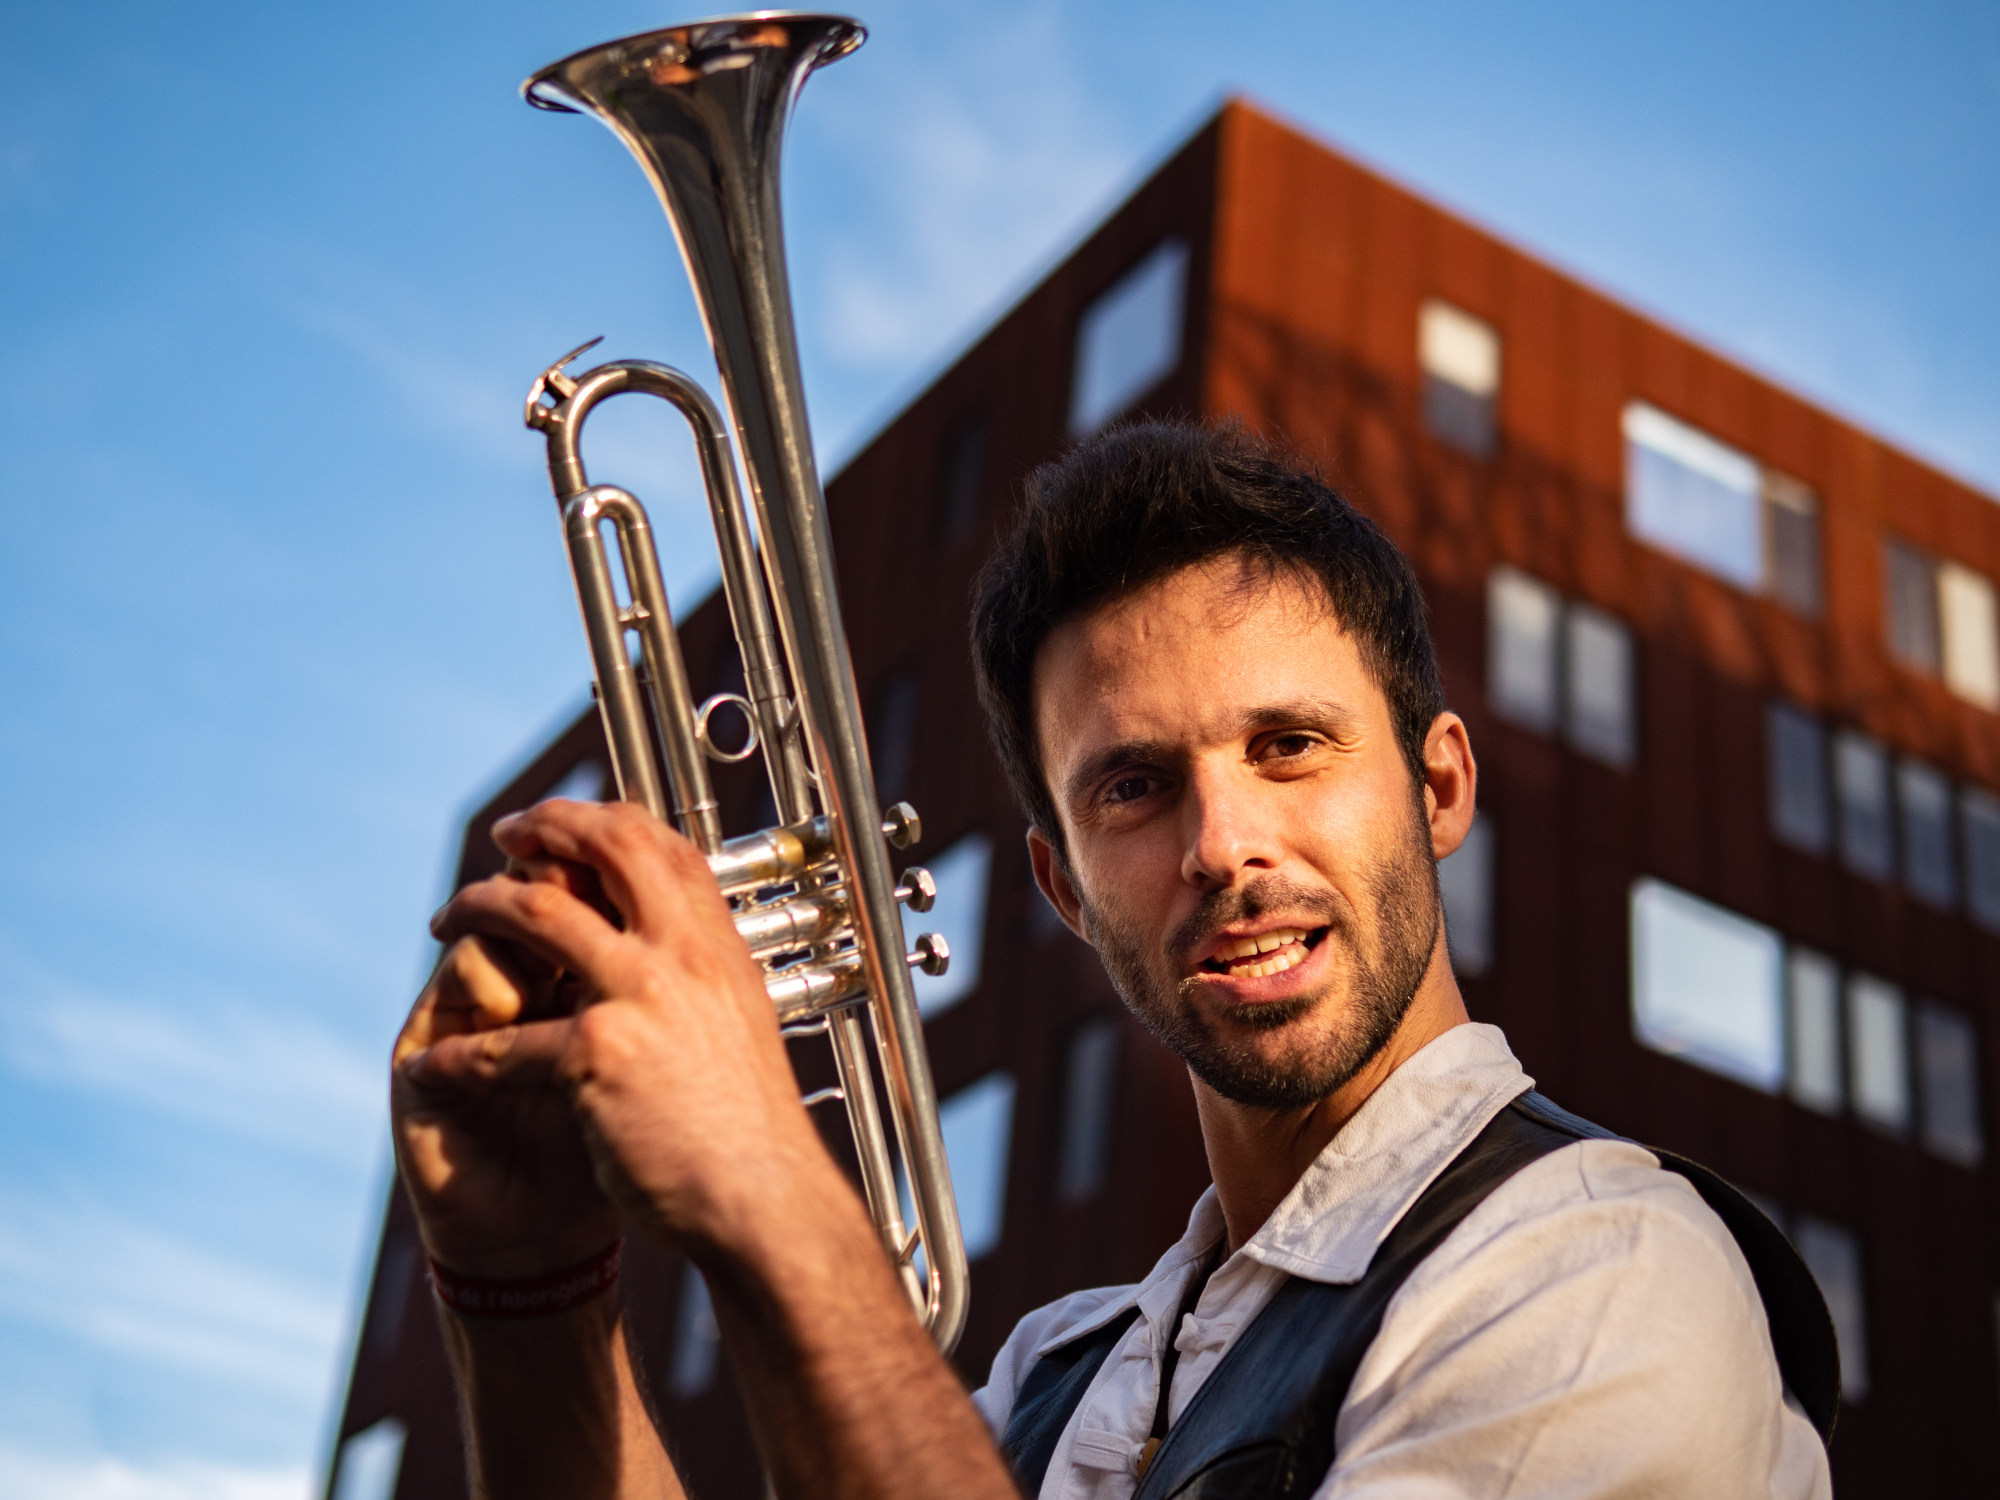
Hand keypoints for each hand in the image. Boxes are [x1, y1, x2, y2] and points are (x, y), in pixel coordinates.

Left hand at [427, 800, 847, 1260]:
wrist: (761, 1194)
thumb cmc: (749, 1123)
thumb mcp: (739, 1019)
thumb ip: (701, 973)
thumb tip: (676, 943)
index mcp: (717, 946)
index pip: (663, 845)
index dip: (606, 820)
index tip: (565, 823)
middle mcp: (682, 957)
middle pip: (607, 849)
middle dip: (544, 828)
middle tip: (503, 837)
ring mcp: (639, 998)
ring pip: (538, 917)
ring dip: (477, 909)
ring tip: (443, 923)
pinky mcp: (597, 1057)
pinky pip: (502, 1041)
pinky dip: (454, 1055)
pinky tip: (426, 1066)